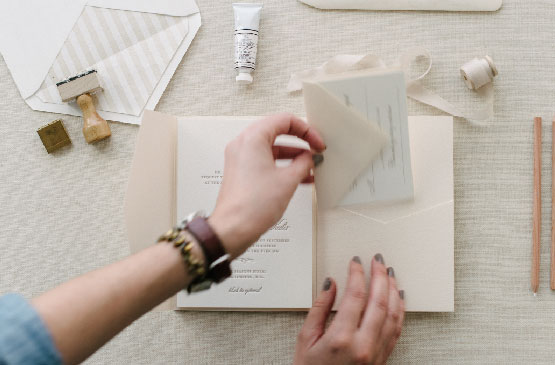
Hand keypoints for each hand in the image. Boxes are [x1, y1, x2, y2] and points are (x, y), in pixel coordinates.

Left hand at [208, 113, 325, 258]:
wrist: (232, 229)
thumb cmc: (251, 206)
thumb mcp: (288, 181)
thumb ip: (303, 163)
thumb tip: (309, 158)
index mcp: (253, 138)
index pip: (285, 120)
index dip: (306, 130)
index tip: (317, 143)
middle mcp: (243, 144)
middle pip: (277, 131)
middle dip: (300, 142)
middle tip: (315, 150)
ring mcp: (240, 158)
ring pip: (272, 148)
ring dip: (293, 155)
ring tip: (310, 166)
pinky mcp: (241, 171)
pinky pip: (265, 160)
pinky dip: (281, 165)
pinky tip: (298, 177)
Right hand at [294, 254, 404, 364]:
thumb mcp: (305, 339)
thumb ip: (319, 308)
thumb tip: (330, 284)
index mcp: (341, 338)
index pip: (355, 296)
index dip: (357, 274)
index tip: (356, 262)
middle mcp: (363, 345)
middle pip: (379, 301)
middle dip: (379, 276)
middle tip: (377, 260)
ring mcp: (376, 353)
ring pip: (392, 314)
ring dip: (393, 290)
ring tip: (389, 273)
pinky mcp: (382, 358)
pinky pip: (396, 329)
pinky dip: (399, 309)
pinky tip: (398, 298)